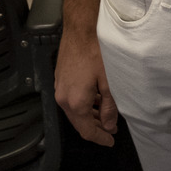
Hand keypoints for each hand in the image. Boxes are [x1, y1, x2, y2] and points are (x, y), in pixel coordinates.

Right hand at [54, 30, 118, 146]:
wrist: (80, 29)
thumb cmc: (95, 51)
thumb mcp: (109, 81)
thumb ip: (109, 107)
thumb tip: (109, 124)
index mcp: (75, 102)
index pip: (87, 130)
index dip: (100, 138)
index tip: (110, 141)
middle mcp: (63, 98)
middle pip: (79, 123)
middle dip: (96, 128)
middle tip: (111, 130)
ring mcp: (60, 88)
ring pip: (75, 112)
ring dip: (90, 116)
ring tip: (106, 116)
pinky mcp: (60, 80)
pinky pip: (71, 100)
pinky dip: (83, 105)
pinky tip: (96, 100)